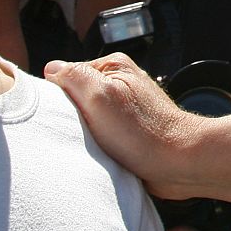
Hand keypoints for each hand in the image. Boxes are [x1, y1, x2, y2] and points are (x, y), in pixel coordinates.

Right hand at [47, 54, 193, 196]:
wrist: (179, 163)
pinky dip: (95, 146)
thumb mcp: (100, 95)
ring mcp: (124, 109)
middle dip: (70, 117)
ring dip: (83, 134)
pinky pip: (100, 137)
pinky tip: (99, 155)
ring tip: (91, 146)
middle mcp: (120, 84)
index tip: (67, 117)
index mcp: (113, 67)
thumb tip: (52, 68)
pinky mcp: (128, 132)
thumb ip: (74, 76)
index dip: (59, 98)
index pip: (67, 76)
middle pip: (76, 98)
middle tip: (78, 134)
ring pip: (87, 120)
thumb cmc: (142, 131)